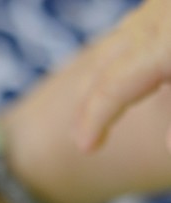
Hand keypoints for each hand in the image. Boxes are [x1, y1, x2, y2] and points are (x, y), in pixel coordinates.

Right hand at [74, 0, 170, 151]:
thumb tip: (168, 145)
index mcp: (163, 45)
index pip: (112, 87)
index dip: (94, 120)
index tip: (85, 149)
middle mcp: (156, 19)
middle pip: (106, 62)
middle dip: (88, 101)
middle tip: (79, 136)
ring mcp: (162, 5)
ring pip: (119, 39)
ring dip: (101, 74)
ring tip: (93, 103)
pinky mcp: (168, 2)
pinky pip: (139, 26)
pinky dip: (125, 49)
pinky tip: (130, 64)